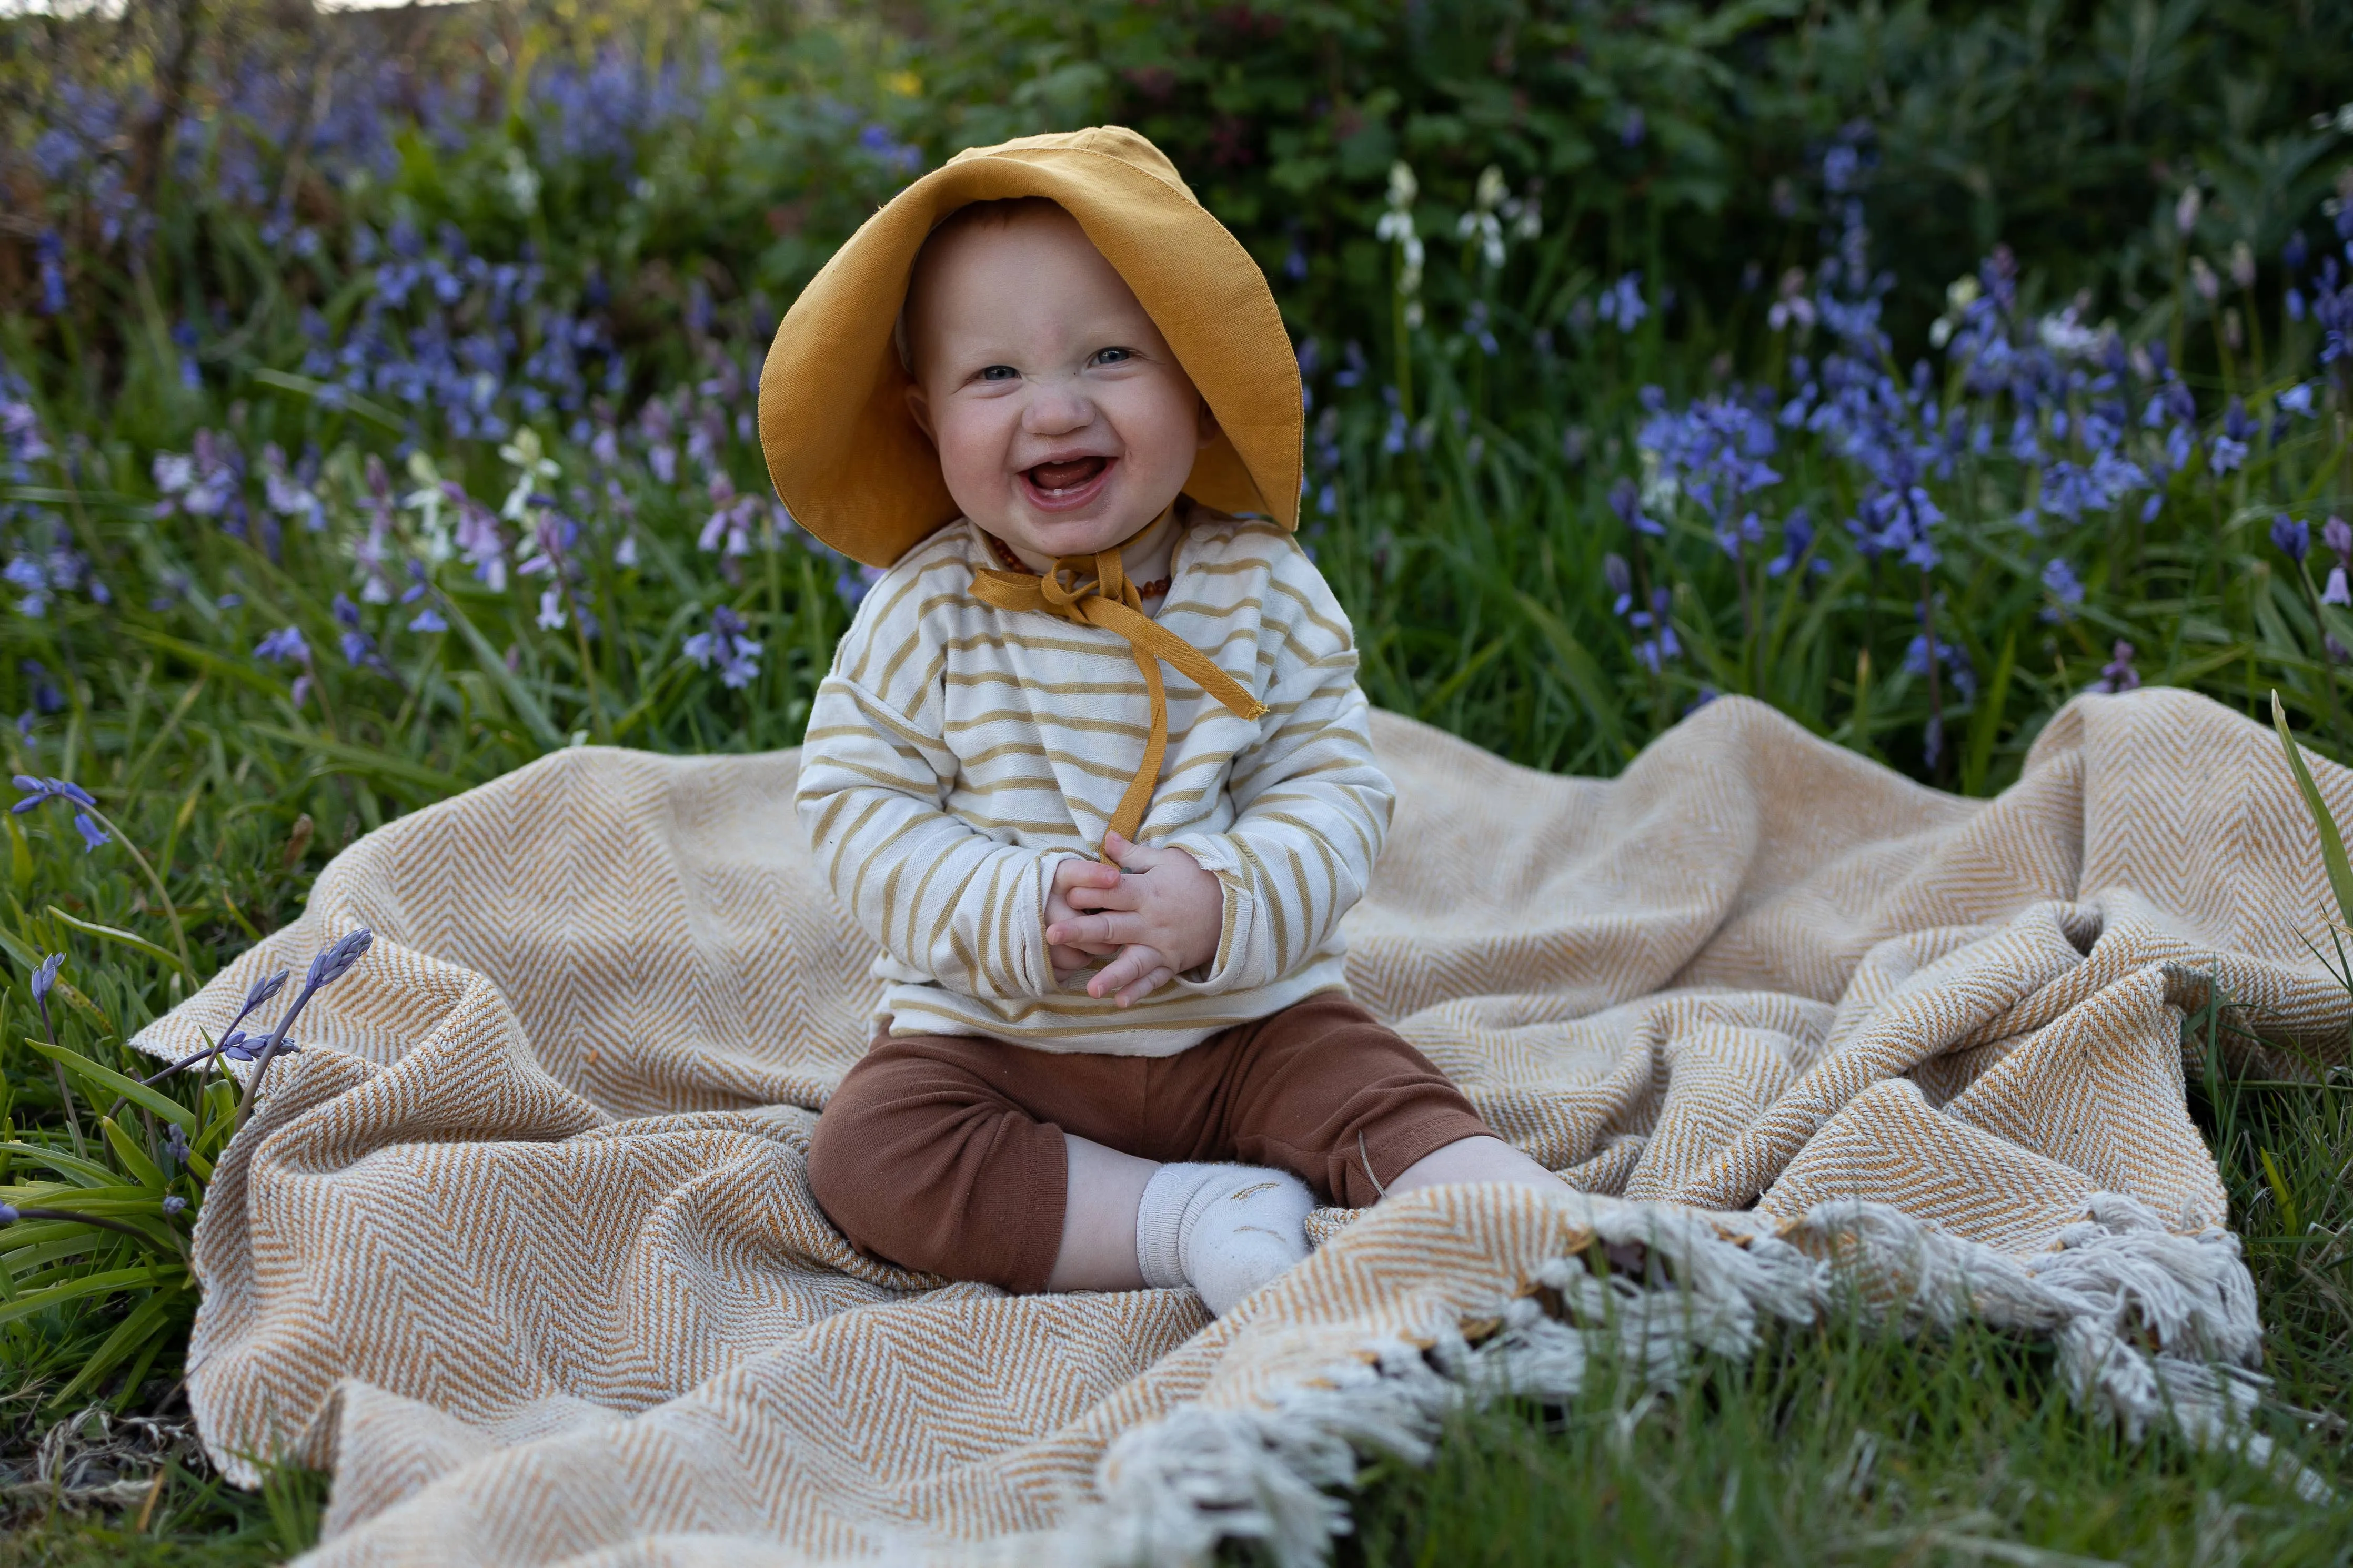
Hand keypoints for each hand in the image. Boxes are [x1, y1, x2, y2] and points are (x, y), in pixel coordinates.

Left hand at [1045, 830, 1223, 1006]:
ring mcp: (1162, 945)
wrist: (1234, 903)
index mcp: (1147, 892)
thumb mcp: (1165, 859)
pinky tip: (1121, 1002)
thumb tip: (1105, 837)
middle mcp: (1152, 921)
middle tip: (1052, 935)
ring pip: (1133, 962)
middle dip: (1081, 930)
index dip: (1088, 891)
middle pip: (1113, 926)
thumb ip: (1131, 853)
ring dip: (1112, 975)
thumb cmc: (1194, 877)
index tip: (1063, 892)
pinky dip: (1139, 991)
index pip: (1112, 891)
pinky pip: (1155, 980)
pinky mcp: (1171, 963)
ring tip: (1091, 989)